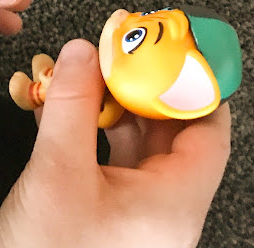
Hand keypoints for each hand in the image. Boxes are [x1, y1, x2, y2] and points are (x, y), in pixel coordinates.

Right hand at [0, 39, 231, 247]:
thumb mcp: (58, 171)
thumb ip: (72, 105)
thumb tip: (83, 52)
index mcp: (171, 202)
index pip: (207, 130)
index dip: (191, 84)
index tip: (165, 47)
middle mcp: (157, 204)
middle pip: (160, 127)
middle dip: (130, 83)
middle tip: (109, 49)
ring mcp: (125, 206)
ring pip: (123, 136)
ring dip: (94, 101)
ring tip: (69, 71)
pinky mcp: (96, 206)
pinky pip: (95, 152)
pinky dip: (75, 123)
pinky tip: (46, 103)